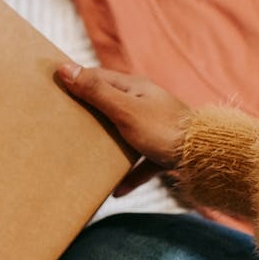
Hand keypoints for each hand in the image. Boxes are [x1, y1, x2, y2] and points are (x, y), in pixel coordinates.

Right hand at [56, 63, 191, 195]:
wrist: (204, 156)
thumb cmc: (163, 129)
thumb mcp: (124, 109)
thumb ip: (96, 91)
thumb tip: (65, 68)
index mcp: (134, 88)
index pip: (99, 77)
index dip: (77, 79)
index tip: (54, 85)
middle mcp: (144, 104)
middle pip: (109, 104)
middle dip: (88, 112)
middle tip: (63, 119)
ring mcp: (154, 128)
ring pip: (123, 133)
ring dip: (106, 143)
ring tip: (85, 151)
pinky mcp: (162, 151)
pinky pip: (140, 163)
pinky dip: (128, 174)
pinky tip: (116, 191)